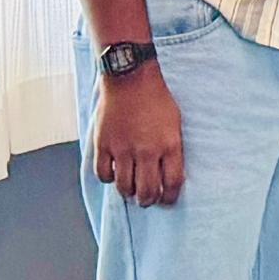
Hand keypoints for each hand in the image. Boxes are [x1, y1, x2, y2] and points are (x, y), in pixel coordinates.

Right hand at [92, 61, 185, 208]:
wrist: (131, 79)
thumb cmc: (156, 99)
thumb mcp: (175, 123)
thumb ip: (172, 150)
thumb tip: (168, 175)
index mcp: (169, 145)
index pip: (172, 184)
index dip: (169, 198)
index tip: (166, 200)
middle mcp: (147, 151)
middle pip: (147, 192)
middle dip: (147, 201)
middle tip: (146, 199)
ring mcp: (123, 149)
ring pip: (124, 187)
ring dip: (128, 192)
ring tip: (130, 189)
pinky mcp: (104, 145)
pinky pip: (103, 174)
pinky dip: (108, 178)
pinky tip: (113, 172)